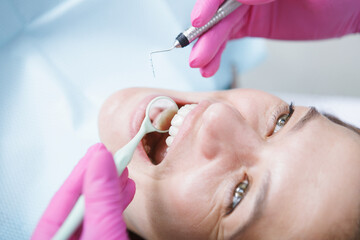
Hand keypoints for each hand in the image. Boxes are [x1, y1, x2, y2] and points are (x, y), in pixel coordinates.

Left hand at [32, 143, 135, 239]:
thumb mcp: (103, 231)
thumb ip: (101, 198)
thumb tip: (102, 161)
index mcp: (51, 238)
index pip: (62, 198)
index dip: (83, 171)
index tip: (100, 151)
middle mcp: (64, 237)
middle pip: (77, 202)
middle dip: (98, 177)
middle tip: (110, 154)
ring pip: (92, 209)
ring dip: (110, 188)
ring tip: (122, 170)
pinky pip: (103, 219)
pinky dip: (115, 204)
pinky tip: (125, 190)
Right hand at [190, 0, 359, 76]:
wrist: (347, 10)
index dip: (210, 5)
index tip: (198, 21)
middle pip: (219, 11)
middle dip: (206, 34)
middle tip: (197, 55)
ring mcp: (248, 7)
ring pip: (221, 27)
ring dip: (208, 48)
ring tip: (201, 65)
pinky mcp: (251, 24)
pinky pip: (228, 38)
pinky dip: (217, 53)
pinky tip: (210, 65)